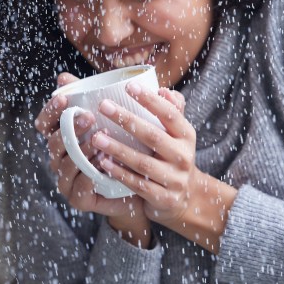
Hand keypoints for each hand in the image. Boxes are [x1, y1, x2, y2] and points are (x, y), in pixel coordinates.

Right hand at [35, 74, 151, 247]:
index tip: (65, 98)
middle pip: (53, 142)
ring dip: (81, 151)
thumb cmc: (132, 150)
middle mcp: (62, 157)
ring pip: (64, 165)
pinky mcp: (79, 198)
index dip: (51, 110)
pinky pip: (78, 188)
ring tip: (99, 140)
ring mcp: (68, 179)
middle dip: (69, 128)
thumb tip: (115, 81)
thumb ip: (124, 103)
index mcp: (66, 136)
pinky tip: (102, 165)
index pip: (46, 122)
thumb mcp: (128, 124)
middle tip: (89, 117)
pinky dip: (89, 176)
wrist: (143, 188)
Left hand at [90, 82, 235, 252]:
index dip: (150, 100)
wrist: (186, 198)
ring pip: (142, 163)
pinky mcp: (163, 198)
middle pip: (153, 136)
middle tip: (103, 106)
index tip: (129, 86)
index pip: (170, 113)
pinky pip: (138, 184)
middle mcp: (183, 156)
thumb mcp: (178, 134)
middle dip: (126, 120)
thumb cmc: (173, 156)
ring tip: (96, 138)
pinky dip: (120, 174)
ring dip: (118, 149)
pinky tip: (103, 163)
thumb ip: (171, 110)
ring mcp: (175, 179)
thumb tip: (161, 89)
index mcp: (186, 135)